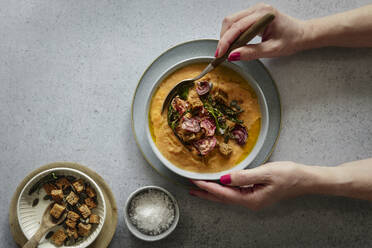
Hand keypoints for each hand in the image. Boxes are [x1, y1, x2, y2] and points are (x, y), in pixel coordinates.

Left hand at [190, 162, 306, 209]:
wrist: (305, 179)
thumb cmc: (288, 175)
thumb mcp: (265, 173)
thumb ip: (243, 177)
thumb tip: (224, 179)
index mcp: (251, 199)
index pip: (223, 194)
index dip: (208, 187)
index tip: (195, 181)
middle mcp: (250, 202)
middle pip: (223, 199)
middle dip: (206, 193)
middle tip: (190, 188)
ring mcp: (253, 199)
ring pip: (228, 197)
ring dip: (213, 192)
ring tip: (199, 188)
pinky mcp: (256, 194)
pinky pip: (234, 193)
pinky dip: (223, 190)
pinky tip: (219, 186)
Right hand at [216, 3, 307, 60]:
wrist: (300, 34)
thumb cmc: (291, 39)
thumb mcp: (272, 50)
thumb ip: (251, 53)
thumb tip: (233, 55)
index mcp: (263, 15)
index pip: (237, 27)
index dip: (226, 41)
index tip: (220, 54)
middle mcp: (257, 9)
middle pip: (230, 21)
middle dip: (223, 38)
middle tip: (221, 54)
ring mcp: (254, 11)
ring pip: (231, 21)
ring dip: (226, 36)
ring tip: (227, 51)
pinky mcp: (252, 15)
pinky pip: (236, 22)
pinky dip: (231, 34)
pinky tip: (233, 44)